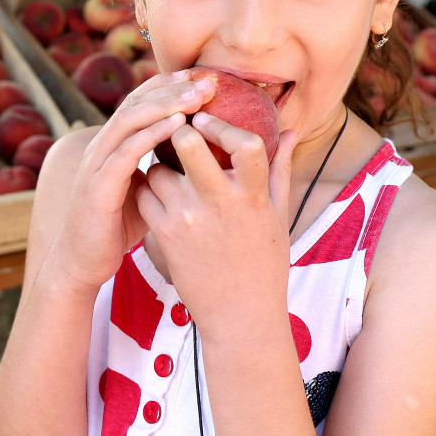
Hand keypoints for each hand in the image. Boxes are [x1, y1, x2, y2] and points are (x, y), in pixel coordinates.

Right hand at [48, 71, 216, 292]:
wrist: (84, 262)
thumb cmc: (118, 225)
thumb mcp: (146, 189)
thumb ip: (163, 167)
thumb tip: (201, 153)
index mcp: (112, 145)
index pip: (139, 102)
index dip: (168, 85)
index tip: (200, 77)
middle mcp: (101, 147)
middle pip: (135, 103)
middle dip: (171, 88)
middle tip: (206, 80)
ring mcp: (96, 165)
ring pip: (129, 121)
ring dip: (165, 104)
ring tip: (196, 96)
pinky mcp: (98, 188)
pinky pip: (126, 153)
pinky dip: (151, 134)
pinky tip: (177, 125)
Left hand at [137, 111, 298, 338]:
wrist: (239, 315)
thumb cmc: (264, 263)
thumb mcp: (279, 215)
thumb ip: (281, 168)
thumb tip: (290, 130)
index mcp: (252, 196)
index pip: (246, 143)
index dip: (224, 125)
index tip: (209, 119)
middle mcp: (219, 203)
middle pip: (187, 145)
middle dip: (179, 131)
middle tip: (179, 133)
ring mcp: (188, 219)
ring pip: (157, 169)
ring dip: (160, 164)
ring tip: (171, 172)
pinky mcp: (165, 235)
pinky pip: (144, 195)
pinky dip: (148, 190)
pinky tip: (160, 196)